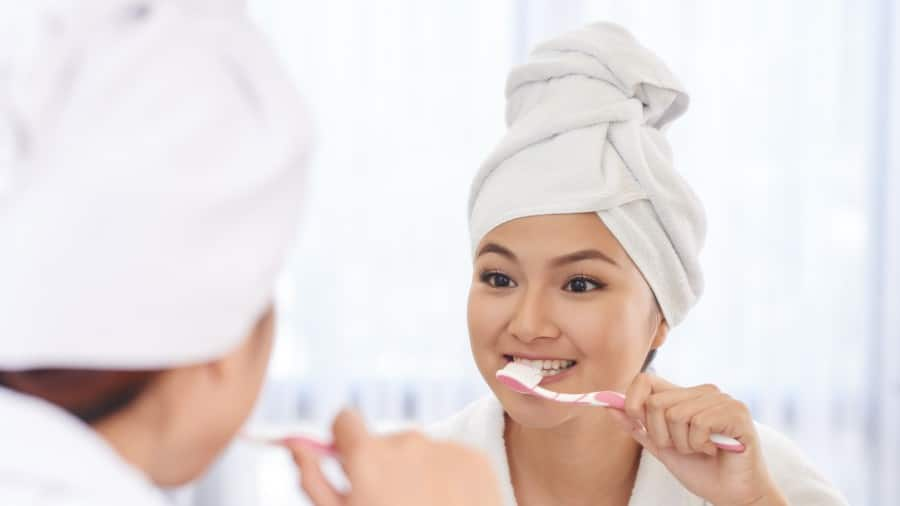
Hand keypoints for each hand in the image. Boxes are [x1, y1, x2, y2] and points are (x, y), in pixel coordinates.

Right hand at [288, 410, 502, 505]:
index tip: (350, 464)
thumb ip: (314, 480)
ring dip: (416, 472)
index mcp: (367, 455)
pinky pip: (451, 457)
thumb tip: (295, 446)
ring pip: (420, 450)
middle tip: (392, 504)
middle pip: (384, 441)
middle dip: (383, 466)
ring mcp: (445, 447)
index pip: (344, 419)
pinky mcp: (475, 458)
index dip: (343, 442)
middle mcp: (406, 440)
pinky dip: (447, 477)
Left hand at [608, 373, 787, 505]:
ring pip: (675, 415)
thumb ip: (638, 426)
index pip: (646, 379)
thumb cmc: (702, 470)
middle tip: (684, 448)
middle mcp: (702, 392)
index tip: (636, 422)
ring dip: (683, 444)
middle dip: (662, 435)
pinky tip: (714, 449)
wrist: (734, 495)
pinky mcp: (736, 412)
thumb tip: (609, 406)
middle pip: (655, 403)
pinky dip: (700, 445)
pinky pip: (698, 424)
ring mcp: (721, 399)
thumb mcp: (662, 447)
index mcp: (684, 396)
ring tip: (701, 449)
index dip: (632, 401)